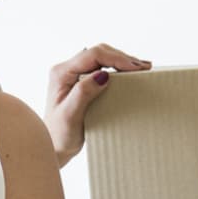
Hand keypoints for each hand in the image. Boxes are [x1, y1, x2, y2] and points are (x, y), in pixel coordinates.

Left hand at [43, 43, 150, 168]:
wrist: (53, 146)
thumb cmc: (59, 134)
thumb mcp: (70, 115)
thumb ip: (84, 93)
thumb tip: (103, 74)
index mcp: (62, 73)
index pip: (92, 54)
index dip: (116, 58)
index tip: (135, 68)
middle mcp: (67, 70)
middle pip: (98, 53)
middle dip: (122, 58)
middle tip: (144, 68)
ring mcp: (74, 75)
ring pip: (102, 59)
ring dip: (122, 61)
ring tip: (142, 68)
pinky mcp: (81, 82)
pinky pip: (102, 68)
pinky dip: (118, 69)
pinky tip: (131, 73)